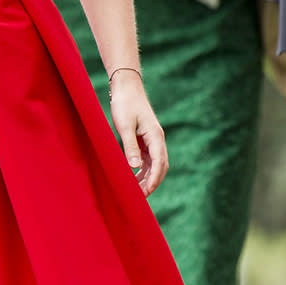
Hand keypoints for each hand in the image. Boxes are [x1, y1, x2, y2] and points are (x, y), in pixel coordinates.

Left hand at [109, 71, 167, 196]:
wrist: (126, 87)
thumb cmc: (125, 104)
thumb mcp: (125, 126)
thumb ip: (130, 146)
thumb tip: (135, 167)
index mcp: (155, 136)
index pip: (159, 163)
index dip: (153, 180)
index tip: (145, 193)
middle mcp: (157, 139)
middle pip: (160, 166)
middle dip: (152, 182)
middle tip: (141, 198)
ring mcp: (152, 139)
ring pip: (155, 164)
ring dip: (148, 178)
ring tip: (136, 191)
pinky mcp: (145, 138)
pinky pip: (148, 158)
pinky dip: (143, 170)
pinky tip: (134, 177)